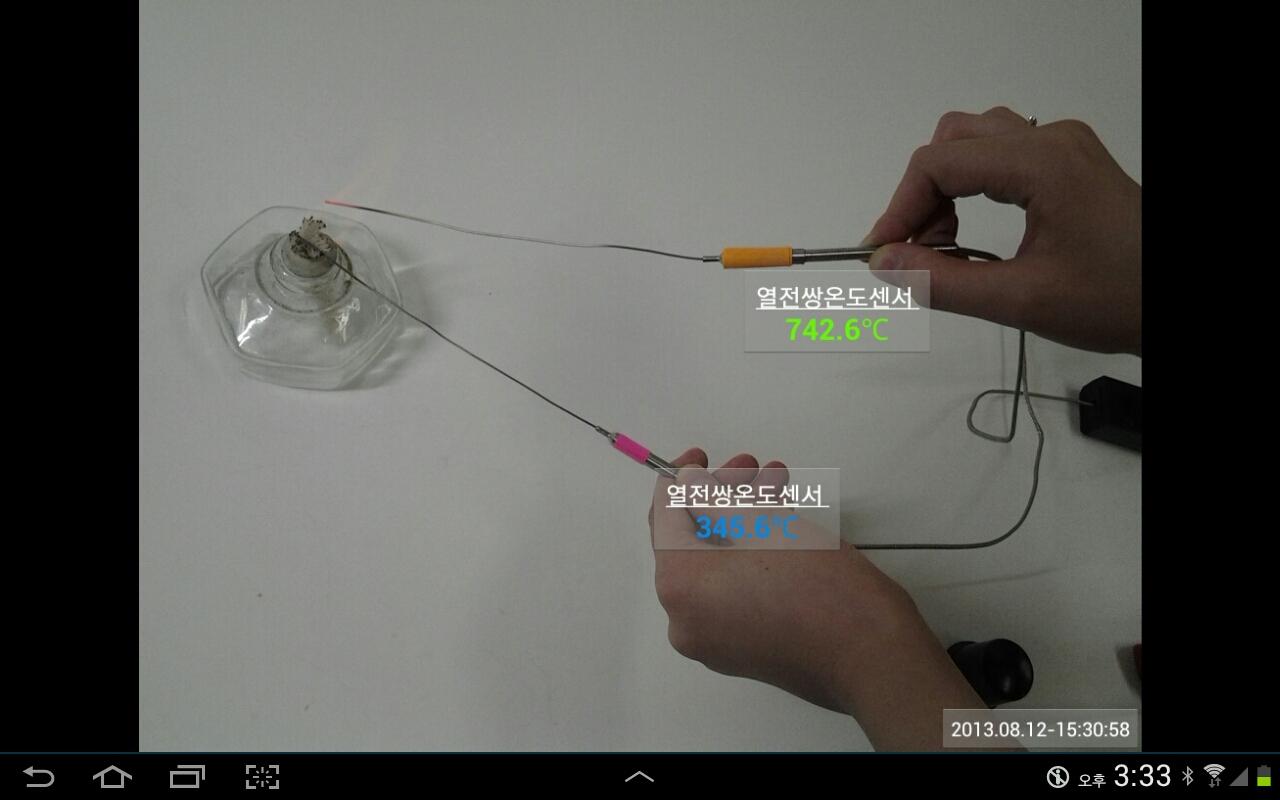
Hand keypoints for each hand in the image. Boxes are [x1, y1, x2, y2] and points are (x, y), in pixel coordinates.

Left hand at [649, 447, 983, 749]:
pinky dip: (750, 554)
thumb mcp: (764, 521)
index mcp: (680, 587)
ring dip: (743, 518)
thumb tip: (687, 483)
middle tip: (752, 467)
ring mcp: (714, 640)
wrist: (872, 658)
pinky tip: (781, 520)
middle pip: (692, 540)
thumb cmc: (820, 587)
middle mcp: (685, 620)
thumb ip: (713, 497)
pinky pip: (733, 589)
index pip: (665, 517)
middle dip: (723, 495)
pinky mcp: (744, 649)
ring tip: (778, 484)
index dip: (680, 478)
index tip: (701, 456)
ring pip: (717, 562)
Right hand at [864, 106, 1141, 355]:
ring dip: (946, 186)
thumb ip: (944, 282)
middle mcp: (1051, 140)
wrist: (1180, 299)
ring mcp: (1065, 148)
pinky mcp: (1071, 164)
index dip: (899, 208)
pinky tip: (974, 232)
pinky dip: (974, 185)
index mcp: (1041, 163)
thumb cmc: (1115, 299)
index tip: (882, 256)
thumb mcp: (1022, 300)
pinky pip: (1003, 154)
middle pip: (954, 140)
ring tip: (944, 242)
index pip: (939, 163)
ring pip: (976, 142)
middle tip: (916, 250)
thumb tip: (884, 265)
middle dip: (922, 194)